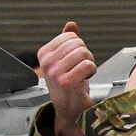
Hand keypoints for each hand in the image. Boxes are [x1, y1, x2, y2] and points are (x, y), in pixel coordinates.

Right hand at [37, 21, 97, 135]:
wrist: (71, 111)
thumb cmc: (71, 84)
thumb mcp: (68, 60)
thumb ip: (68, 41)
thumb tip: (71, 24)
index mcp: (44, 53)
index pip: (71, 36)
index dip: (79, 48)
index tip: (74, 62)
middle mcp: (46, 62)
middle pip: (79, 43)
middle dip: (86, 56)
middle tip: (80, 70)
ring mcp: (54, 72)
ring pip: (84, 53)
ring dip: (90, 64)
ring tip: (81, 76)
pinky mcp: (66, 82)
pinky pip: (88, 65)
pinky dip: (92, 72)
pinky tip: (84, 82)